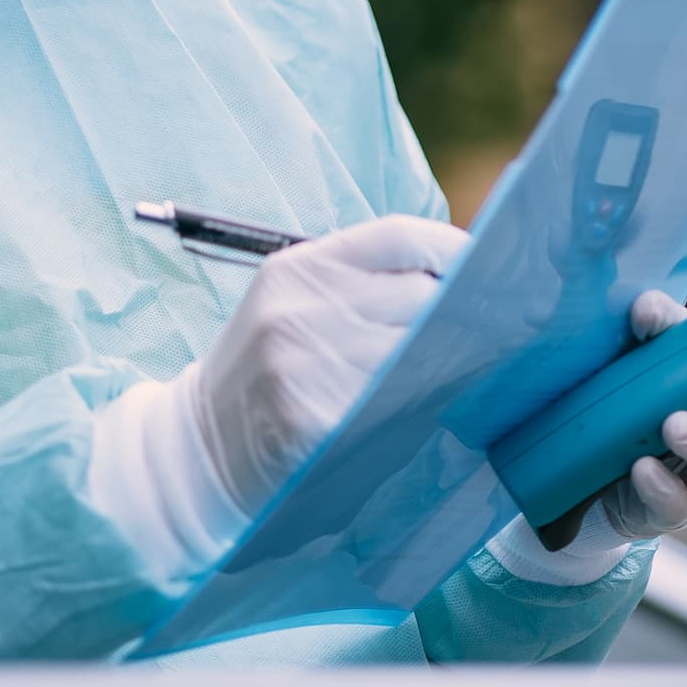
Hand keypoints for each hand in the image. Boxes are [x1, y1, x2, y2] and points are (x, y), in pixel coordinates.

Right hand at [183, 214, 468, 515]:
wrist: (199, 450)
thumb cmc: (264, 374)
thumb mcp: (292, 308)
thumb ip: (360, 288)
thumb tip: (459, 287)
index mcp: (297, 270)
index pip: (398, 236)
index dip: (453, 250)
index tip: (485, 270)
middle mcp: (299, 310)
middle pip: (420, 295)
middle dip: (458, 314)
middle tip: (487, 331)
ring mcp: (305, 366)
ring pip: (419, 351)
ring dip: (448, 361)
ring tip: (457, 370)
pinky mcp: (317, 421)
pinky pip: (399, 404)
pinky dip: (422, 403)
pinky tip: (425, 408)